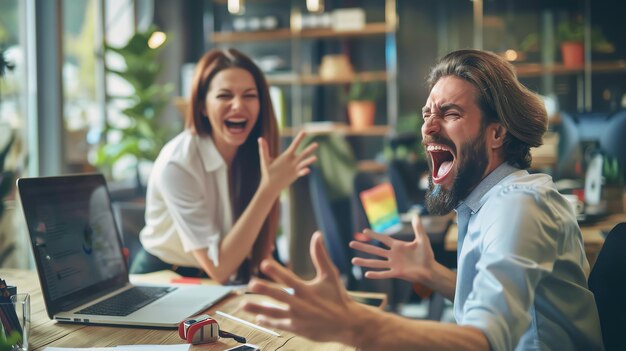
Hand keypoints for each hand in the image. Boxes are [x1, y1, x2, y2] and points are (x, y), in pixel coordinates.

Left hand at [242, 232, 357, 342]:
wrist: (347, 324)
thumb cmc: (338, 297)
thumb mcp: (330, 275)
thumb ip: (320, 255)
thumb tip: (317, 235)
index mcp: (307, 290)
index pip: (289, 278)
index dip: (276, 271)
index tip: (264, 263)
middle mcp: (301, 304)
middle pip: (279, 296)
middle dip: (265, 290)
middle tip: (252, 284)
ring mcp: (297, 318)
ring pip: (274, 313)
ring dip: (258, 308)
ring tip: (244, 304)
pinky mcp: (297, 328)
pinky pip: (279, 324)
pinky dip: (268, 321)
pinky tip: (258, 317)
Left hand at [258, 130, 316, 194]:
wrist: (269, 185)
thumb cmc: (267, 172)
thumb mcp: (265, 160)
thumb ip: (264, 149)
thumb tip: (260, 138)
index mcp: (287, 155)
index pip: (295, 145)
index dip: (299, 138)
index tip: (304, 131)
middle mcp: (293, 161)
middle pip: (303, 153)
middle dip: (309, 148)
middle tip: (316, 144)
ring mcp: (295, 168)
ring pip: (304, 162)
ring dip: (309, 160)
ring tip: (315, 157)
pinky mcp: (295, 175)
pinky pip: (301, 172)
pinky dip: (304, 171)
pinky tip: (308, 170)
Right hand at [349, 215, 435, 283]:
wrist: (431, 270)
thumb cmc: (427, 255)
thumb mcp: (422, 240)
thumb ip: (418, 228)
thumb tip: (416, 215)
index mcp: (397, 246)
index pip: (383, 239)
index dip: (374, 235)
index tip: (364, 231)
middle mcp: (393, 255)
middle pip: (375, 250)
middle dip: (363, 247)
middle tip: (351, 244)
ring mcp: (393, 265)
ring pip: (376, 263)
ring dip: (364, 262)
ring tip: (353, 261)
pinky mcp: (397, 273)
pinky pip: (384, 274)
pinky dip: (376, 274)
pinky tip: (366, 274)